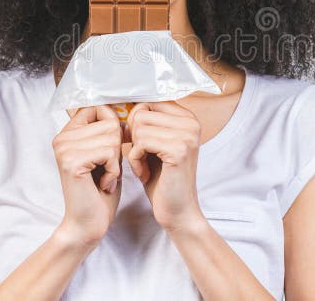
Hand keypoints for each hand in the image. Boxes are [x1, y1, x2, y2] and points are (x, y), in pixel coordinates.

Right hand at [52, 105, 122, 243]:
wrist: (89, 223)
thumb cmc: (101, 190)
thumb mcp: (107, 153)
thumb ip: (107, 130)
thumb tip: (123, 106)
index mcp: (67, 133)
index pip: (98, 107)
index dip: (114, 126)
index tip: (111, 150)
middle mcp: (61, 138)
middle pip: (110, 122)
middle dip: (117, 149)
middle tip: (105, 170)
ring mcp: (64, 149)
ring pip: (112, 137)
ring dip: (116, 162)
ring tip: (104, 177)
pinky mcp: (71, 162)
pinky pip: (109, 152)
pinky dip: (113, 170)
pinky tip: (103, 183)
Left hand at [124, 100, 203, 229]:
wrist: (177, 211)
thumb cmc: (162, 179)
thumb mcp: (155, 143)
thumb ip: (147, 122)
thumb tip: (123, 104)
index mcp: (187, 118)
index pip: (148, 103)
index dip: (136, 123)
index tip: (140, 144)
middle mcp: (191, 122)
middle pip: (141, 113)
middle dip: (134, 137)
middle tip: (143, 157)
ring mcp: (187, 135)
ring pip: (139, 127)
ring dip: (134, 150)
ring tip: (145, 166)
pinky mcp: (179, 150)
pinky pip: (140, 143)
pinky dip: (135, 160)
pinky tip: (145, 173)